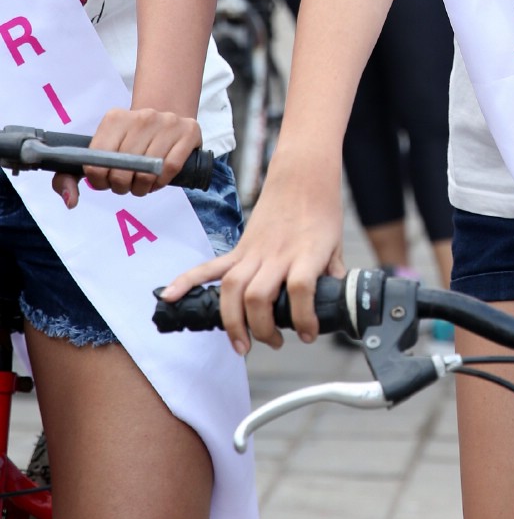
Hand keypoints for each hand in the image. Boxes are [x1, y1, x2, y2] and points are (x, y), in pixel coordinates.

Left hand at [53, 106, 201, 205]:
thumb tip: (70, 201)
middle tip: (126, 185)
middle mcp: (141, 116)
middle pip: (124, 169)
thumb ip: (70, 177)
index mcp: (115, 118)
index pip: (97, 161)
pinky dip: (161, 182)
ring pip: (148, 171)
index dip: (100, 180)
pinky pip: (171, 168)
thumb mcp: (98, 151)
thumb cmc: (129, 142)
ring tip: (141, 184)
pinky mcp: (188, 131)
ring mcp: (167, 122)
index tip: (106, 182)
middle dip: (122, 186)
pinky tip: (157, 180)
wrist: (168, 116)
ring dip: (142, 187)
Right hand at [158, 147, 344, 352]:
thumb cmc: (323, 207)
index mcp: (306, 253)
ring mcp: (254, 251)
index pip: (301, 290)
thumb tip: (336, 303)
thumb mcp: (337, 245)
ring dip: (232, 322)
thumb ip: (333, 276)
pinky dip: (188, 282)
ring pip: (232, 289)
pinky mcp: (241, 248)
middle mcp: (277, 254)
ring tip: (241, 345)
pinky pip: (210, 267)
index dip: (304, 318)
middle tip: (275, 343)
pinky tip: (170, 297)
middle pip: (257, 297)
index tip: (308, 334)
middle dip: (261, 329)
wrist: (304, 173)